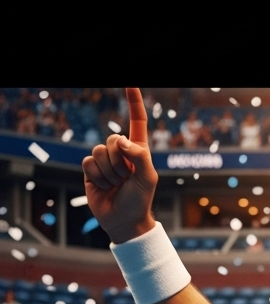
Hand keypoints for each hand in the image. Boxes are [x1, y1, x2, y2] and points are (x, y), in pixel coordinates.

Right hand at [82, 88, 157, 243]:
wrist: (124, 220)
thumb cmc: (141, 199)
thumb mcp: (148, 177)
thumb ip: (139, 155)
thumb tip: (120, 139)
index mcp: (139, 150)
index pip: (137, 121)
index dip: (134, 103)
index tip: (130, 83)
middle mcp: (121, 152)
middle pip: (112, 138)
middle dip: (120, 161)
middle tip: (126, 178)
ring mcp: (105, 160)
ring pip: (99, 152)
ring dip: (109, 172)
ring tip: (117, 184)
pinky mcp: (91, 170)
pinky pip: (88, 163)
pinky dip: (97, 177)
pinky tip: (104, 187)